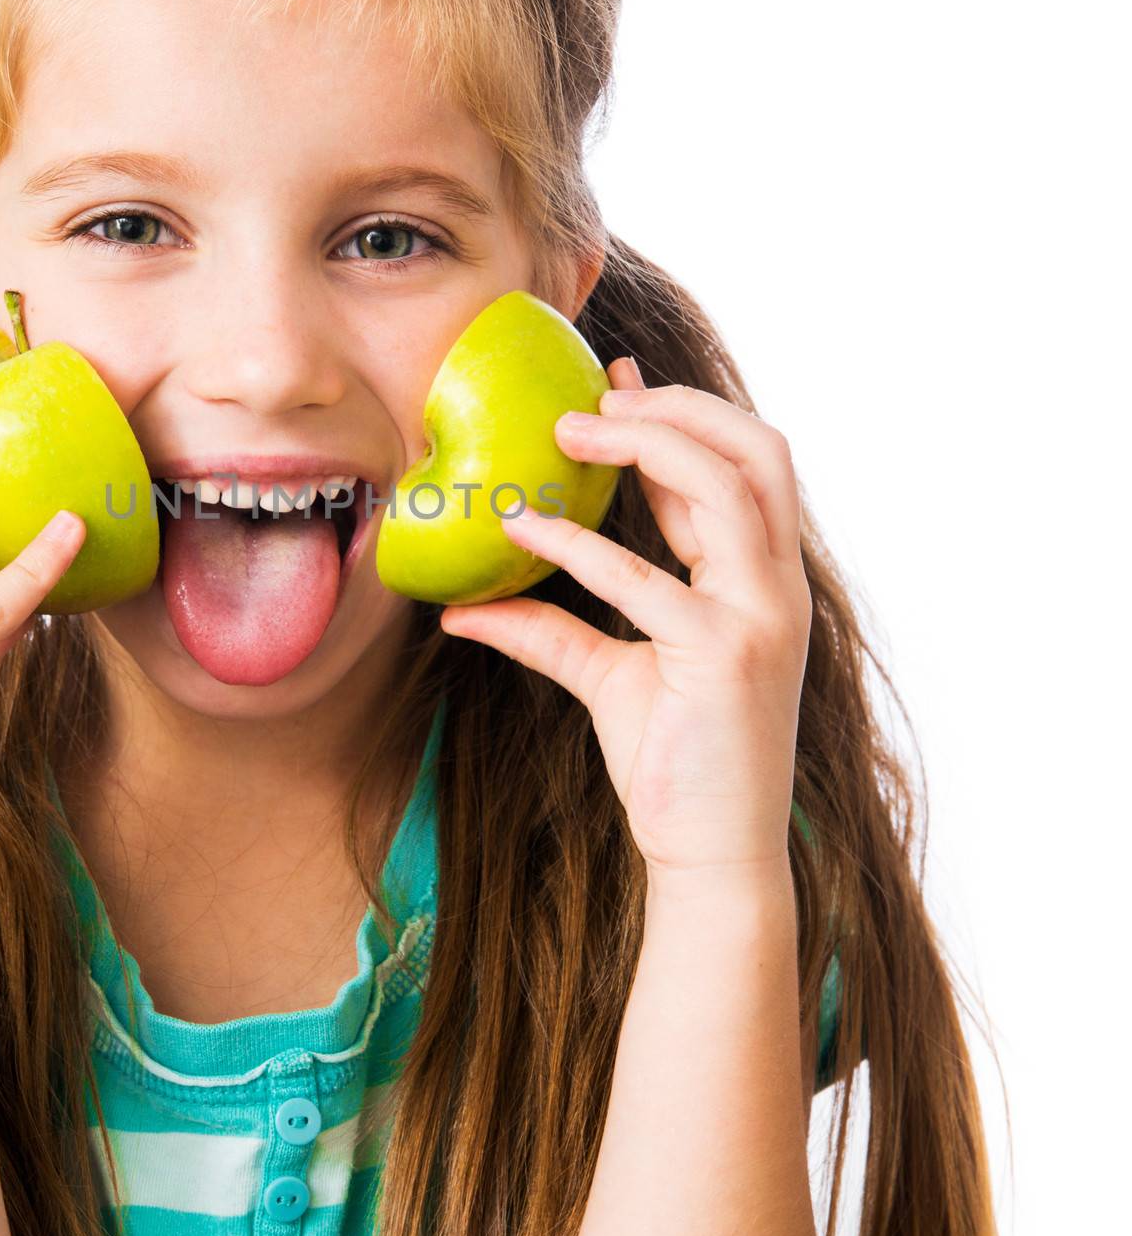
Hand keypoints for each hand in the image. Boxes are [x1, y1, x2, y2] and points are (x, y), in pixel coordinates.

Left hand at [439, 358, 811, 884]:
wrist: (713, 854)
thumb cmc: (674, 762)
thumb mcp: (608, 677)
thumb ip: (546, 631)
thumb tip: (459, 608)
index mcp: (762, 581)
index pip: (737, 470)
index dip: (677, 416)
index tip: (613, 382)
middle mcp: (776, 587)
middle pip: (757, 451)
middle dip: (678, 408)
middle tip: (594, 401)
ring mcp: (762, 616)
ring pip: (726, 486)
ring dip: (646, 444)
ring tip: (567, 433)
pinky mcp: (724, 655)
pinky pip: (644, 578)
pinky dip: (579, 545)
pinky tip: (521, 529)